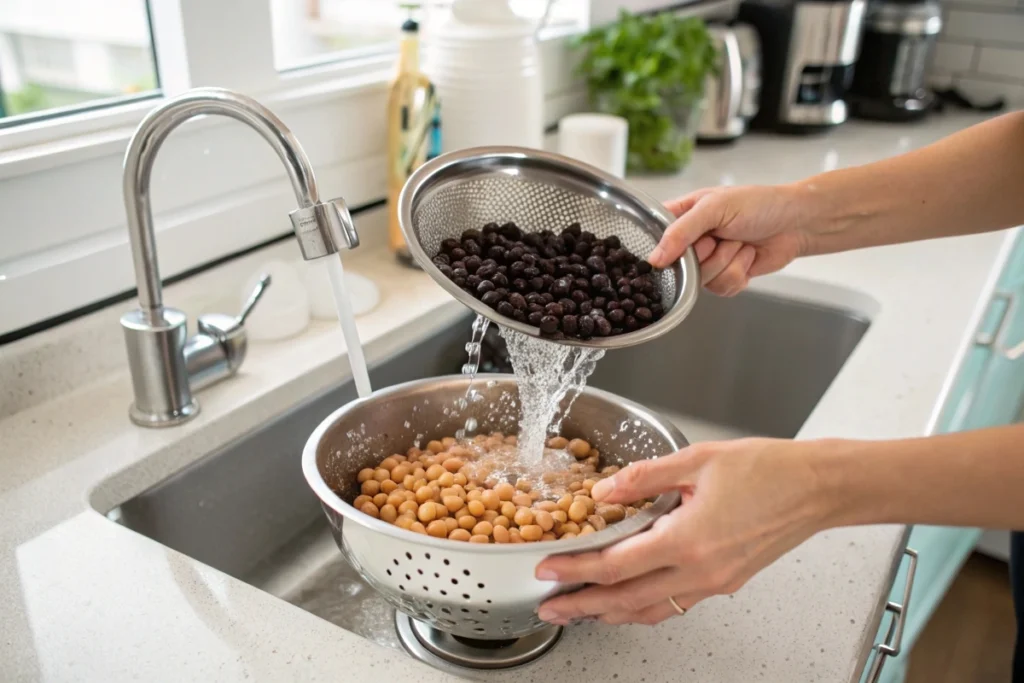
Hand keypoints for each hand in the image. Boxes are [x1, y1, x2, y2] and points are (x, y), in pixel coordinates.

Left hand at [535, 438, 830, 625]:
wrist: (818, 488)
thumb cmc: (769, 470)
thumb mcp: (697, 460)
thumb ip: (643, 478)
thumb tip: (603, 491)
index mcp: (688, 540)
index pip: (615, 565)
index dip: (575, 571)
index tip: (547, 570)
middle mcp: (701, 571)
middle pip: (626, 601)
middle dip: (582, 607)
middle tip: (550, 608)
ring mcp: (715, 582)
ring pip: (650, 610)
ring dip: (610, 614)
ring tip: (580, 611)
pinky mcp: (726, 582)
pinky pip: (675, 604)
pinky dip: (643, 608)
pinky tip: (629, 601)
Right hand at [650, 185, 817, 295]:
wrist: (796, 222)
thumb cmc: (758, 204)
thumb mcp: (714, 207)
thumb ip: (681, 232)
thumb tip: (655, 258)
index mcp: (682, 217)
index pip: (654, 238)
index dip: (661, 249)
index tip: (679, 249)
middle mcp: (691, 241)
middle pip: (678, 266)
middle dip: (706, 254)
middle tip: (722, 236)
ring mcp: (708, 261)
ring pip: (700, 281)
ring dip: (727, 262)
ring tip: (740, 243)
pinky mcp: (726, 277)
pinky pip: (721, 289)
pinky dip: (738, 273)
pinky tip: (747, 257)